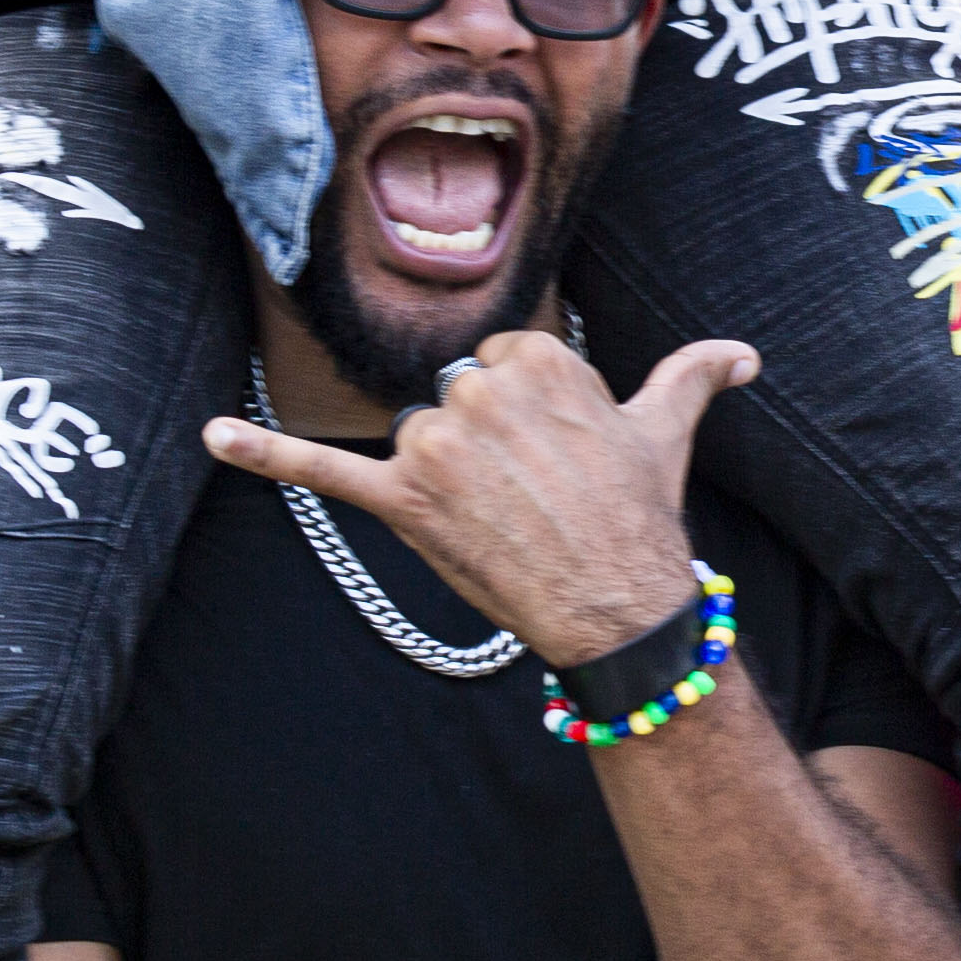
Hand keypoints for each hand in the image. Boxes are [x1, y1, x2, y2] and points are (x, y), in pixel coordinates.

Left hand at [205, 332, 751, 667]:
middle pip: (454, 401)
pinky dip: (262, 452)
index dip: (521, 414)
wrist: (618, 604)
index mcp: (539, 360)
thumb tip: (743, 355)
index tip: (552, 454)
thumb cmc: (640, 514)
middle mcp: (482, 392)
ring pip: (415, 441)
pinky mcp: (401, 500)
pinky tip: (216, 435)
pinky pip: (322, 467)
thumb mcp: (666, 431)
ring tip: (495, 520)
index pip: (499, 363)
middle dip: (482, 447)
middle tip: (529, 495)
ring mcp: (439, 446)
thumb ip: (693, 375)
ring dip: (442, 479)